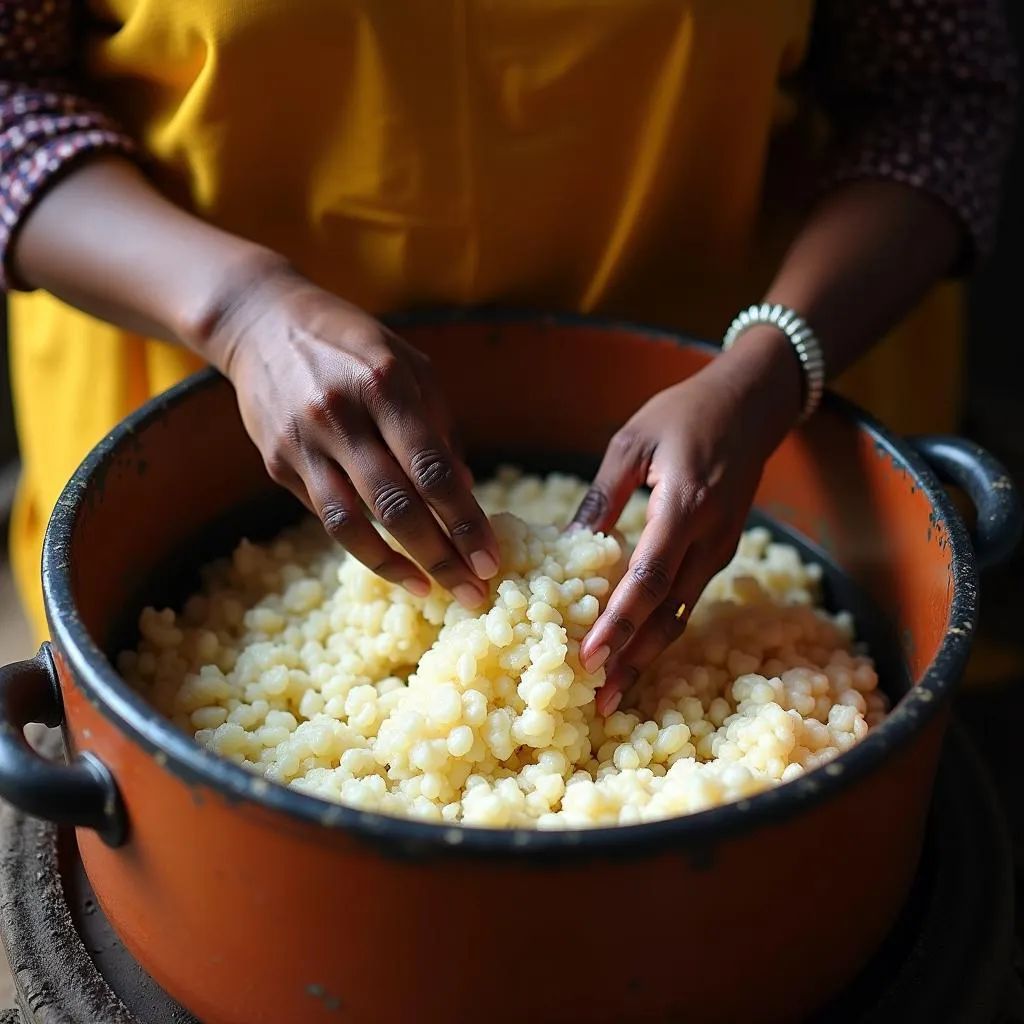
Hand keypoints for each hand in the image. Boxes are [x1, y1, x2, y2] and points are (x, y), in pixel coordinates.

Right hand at [207, 265, 498, 605]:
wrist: (261, 323)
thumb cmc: (353, 345)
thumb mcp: (410, 366)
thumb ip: (440, 429)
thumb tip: (466, 494)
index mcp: (384, 384)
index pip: (432, 469)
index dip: (465, 521)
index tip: (490, 559)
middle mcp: (340, 414)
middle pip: (396, 506)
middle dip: (440, 557)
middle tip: (472, 593)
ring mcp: (302, 442)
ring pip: (352, 524)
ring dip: (397, 566)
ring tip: (431, 591)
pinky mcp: (277, 463)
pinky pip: (326, 516)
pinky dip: (362, 546)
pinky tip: (392, 564)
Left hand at [572, 330, 802, 714]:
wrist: (752, 404)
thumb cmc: (685, 413)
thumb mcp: (632, 441)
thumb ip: (602, 495)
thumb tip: (568, 543)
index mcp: (684, 505)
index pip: (647, 577)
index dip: (618, 622)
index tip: (589, 657)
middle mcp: (709, 537)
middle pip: (668, 613)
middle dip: (632, 660)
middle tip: (598, 701)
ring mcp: (720, 547)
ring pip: (682, 614)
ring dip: (648, 654)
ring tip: (615, 691)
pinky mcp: (721, 550)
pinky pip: (688, 597)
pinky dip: (661, 627)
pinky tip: (635, 646)